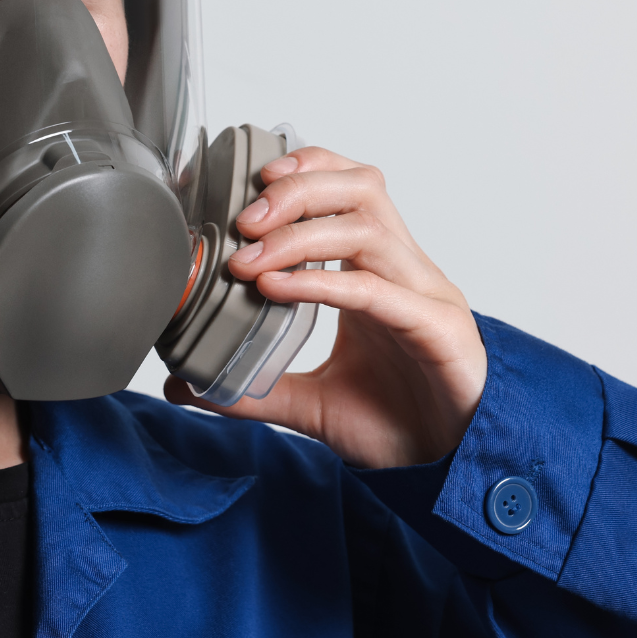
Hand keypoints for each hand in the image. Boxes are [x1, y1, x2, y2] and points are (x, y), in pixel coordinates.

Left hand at [163, 147, 486, 469]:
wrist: (452, 468)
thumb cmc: (397, 423)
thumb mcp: (309, 401)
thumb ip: (251, 388)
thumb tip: (184, 387)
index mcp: (377, 270)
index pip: (348, 188)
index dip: (304, 169)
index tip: (249, 182)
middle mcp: (402, 271)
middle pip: (361, 188)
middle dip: (297, 191)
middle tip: (243, 221)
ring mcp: (424, 297)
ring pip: (369, 228)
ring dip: (301, 234)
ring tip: (250, 260)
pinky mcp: (437, 331)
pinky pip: (379, 291)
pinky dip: (324, 282)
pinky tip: (278, 289)